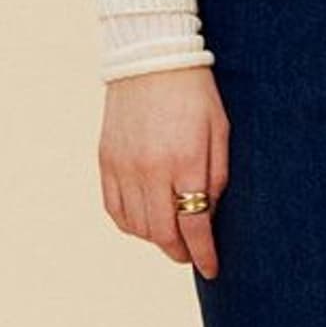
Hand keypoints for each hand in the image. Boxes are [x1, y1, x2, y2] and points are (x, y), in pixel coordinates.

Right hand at [100, 62, 229, 274]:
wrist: (149, 57)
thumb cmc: (195, 94)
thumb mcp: (220, 131)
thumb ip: (216, 177)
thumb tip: (207, 217)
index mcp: (185, 161)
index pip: (194, 225)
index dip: (204, 254)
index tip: (211, 269)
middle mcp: (150, 169)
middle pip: (162, 233)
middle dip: (180, 252)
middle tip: (191, 254)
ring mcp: (123, 166)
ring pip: (137, 226)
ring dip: (155, 240)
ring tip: (170, 236)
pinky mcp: (106, 160)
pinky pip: (114, 209)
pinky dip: (130, 224)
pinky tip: (144, 222)